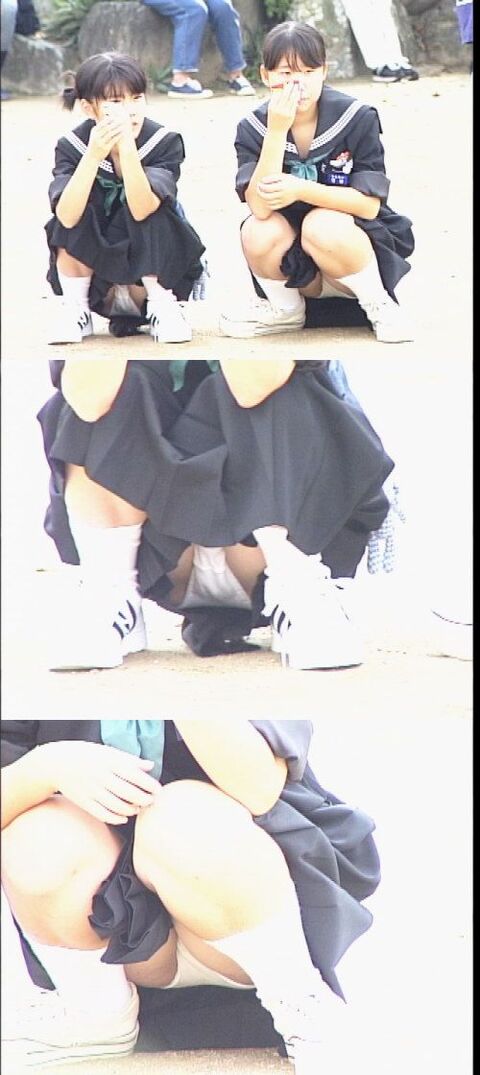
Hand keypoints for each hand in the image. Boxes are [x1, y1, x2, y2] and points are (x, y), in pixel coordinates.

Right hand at [42, 741, 159, 823]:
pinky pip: (103, 814)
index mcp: (109, 761)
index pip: (134, 775)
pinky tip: (124, 817)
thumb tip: (150, 765)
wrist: (56, 763)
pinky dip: (116, 818)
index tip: (158, 790)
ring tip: (139, 807)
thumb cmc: (87, 755)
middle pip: (128, 792)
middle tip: (152, 801)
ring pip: (117, 806)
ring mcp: (91, 790)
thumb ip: (130, 759)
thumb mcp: (107, 752)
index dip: (149, 784)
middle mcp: (100, 776)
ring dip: (132, 810)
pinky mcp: (84, 802)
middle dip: (144, 799)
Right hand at [87, 107, 134, 161]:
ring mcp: (101, 142)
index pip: (102, 123)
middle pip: (107, 127)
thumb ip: (99, 128)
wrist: (92, 157)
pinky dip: (118, 136)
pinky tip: (122, 134)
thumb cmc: (95, 145)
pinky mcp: (105, 148)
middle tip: (121, 120)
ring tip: (123, 126)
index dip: (109, 119)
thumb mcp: (94, 135)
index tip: (116, 116)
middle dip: (115, 123)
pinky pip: (113, 140)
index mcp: (94, 131)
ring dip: (118, 129)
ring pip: (111, 133)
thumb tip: (106, 119)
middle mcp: (96, 136)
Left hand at [256, 173, 303, 209]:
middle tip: (258, 189)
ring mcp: (282, 201)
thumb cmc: (291, 181)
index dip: (261, 186)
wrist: (301, 190)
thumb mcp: (283, 176)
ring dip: (264, 198)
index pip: (267, 188)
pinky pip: (273, 207)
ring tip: (263, 192)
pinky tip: (268, 198)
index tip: (259, 184)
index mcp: (281, 186)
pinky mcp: (283, 205)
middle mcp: (281, 195)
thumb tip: (262, 181)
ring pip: (268, 202)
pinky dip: (268, 203)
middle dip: (260, 193)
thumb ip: (272, 178)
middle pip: (266, 197)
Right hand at [267, 81, 300, 132]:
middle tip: (292, 82)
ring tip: (296, 86)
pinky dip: (296, 98)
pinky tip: (297, 94)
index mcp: (272, 106)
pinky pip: (294, 104)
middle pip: (285, 94)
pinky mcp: (291, 115)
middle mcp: (278, 109)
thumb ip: (274, 100)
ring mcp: (285, 112)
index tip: (285, 83)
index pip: (277, 93)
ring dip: (294, 91)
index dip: (282, 87)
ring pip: (291, 99)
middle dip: (289, 87)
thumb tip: (279, 89)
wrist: (276, 132)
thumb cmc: (273, 119)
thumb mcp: (271, 109)